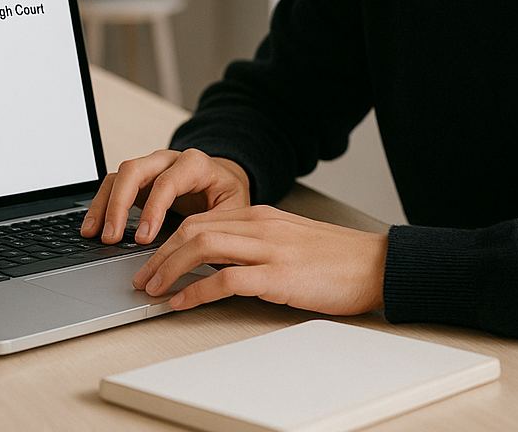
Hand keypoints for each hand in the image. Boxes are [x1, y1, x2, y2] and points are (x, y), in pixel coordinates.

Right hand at [80, 148, 250, 244]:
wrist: (225, 180)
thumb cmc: (228, 196)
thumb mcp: (234, 210)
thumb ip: (217, 227)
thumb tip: (201, 256)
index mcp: (195, 165)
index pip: (168, 181)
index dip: (153, 209)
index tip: (144, 238)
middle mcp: (168, 160)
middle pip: (135, 170)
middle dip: (119, 204)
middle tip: (112, 238)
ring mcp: (151, 167)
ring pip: (120, 175)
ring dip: (104, 205)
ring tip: (93, 234)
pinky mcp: (139, 179)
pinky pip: (114, 185)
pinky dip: (101, 205)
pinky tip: (93, 227)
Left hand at [132, 205, 387, 314]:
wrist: (376, 264)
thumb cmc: (336, 258)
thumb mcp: (290, 240)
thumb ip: (257, 243)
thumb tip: (220, 263)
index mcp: (261, 215)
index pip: (201, 218)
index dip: (169, 239)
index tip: (152, 259)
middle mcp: (260, 225)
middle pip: (193, 229)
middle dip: (160, 253)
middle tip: (141, 277)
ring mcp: (268, 248)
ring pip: (202, 247)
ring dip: (169, 268)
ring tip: (153, 289)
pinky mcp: (278, 275)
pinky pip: (226, 279)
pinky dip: (197, 290)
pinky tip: (182, 301)